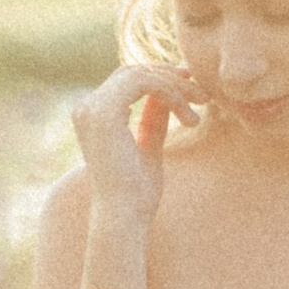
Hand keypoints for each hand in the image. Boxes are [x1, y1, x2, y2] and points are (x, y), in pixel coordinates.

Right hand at [69, 59, 205, 226]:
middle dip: (171, 78)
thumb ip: (153, 120)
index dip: (160, 79)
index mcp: (92, 116)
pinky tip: (188, 116)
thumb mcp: (149, 148)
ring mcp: (91, 108)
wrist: (125, 216)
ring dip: (176, 87)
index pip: (127, 81)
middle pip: (133, 72)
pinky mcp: (104, 112)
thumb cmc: (136, 194)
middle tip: (203, 93)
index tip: (191, 88)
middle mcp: (86, 108)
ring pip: (141, 74)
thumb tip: (165, 97)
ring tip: (201, 105)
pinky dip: (171, 93)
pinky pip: (144, 83)